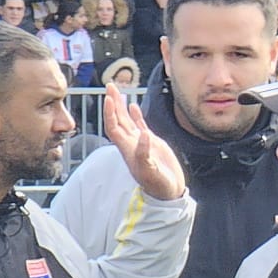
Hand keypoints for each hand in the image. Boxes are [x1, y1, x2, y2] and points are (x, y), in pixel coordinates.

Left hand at [102, 84, 186, 200]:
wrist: (168, 191)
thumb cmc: (158, 184)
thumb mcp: (150, 170)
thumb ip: (145, 153)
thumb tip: (144, 135)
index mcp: (127, 149)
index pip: (114, 127)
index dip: (110, 113)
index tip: (109, 98)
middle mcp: (130, 144)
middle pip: (117, 120)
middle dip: (113, 102)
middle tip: (110, 85)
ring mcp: (139, 142)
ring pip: (126, 120)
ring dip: (120, 106)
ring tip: (117, 90)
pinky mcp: (150, 142)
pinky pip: (139, 125)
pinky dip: (135, 115)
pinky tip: (132, 105)